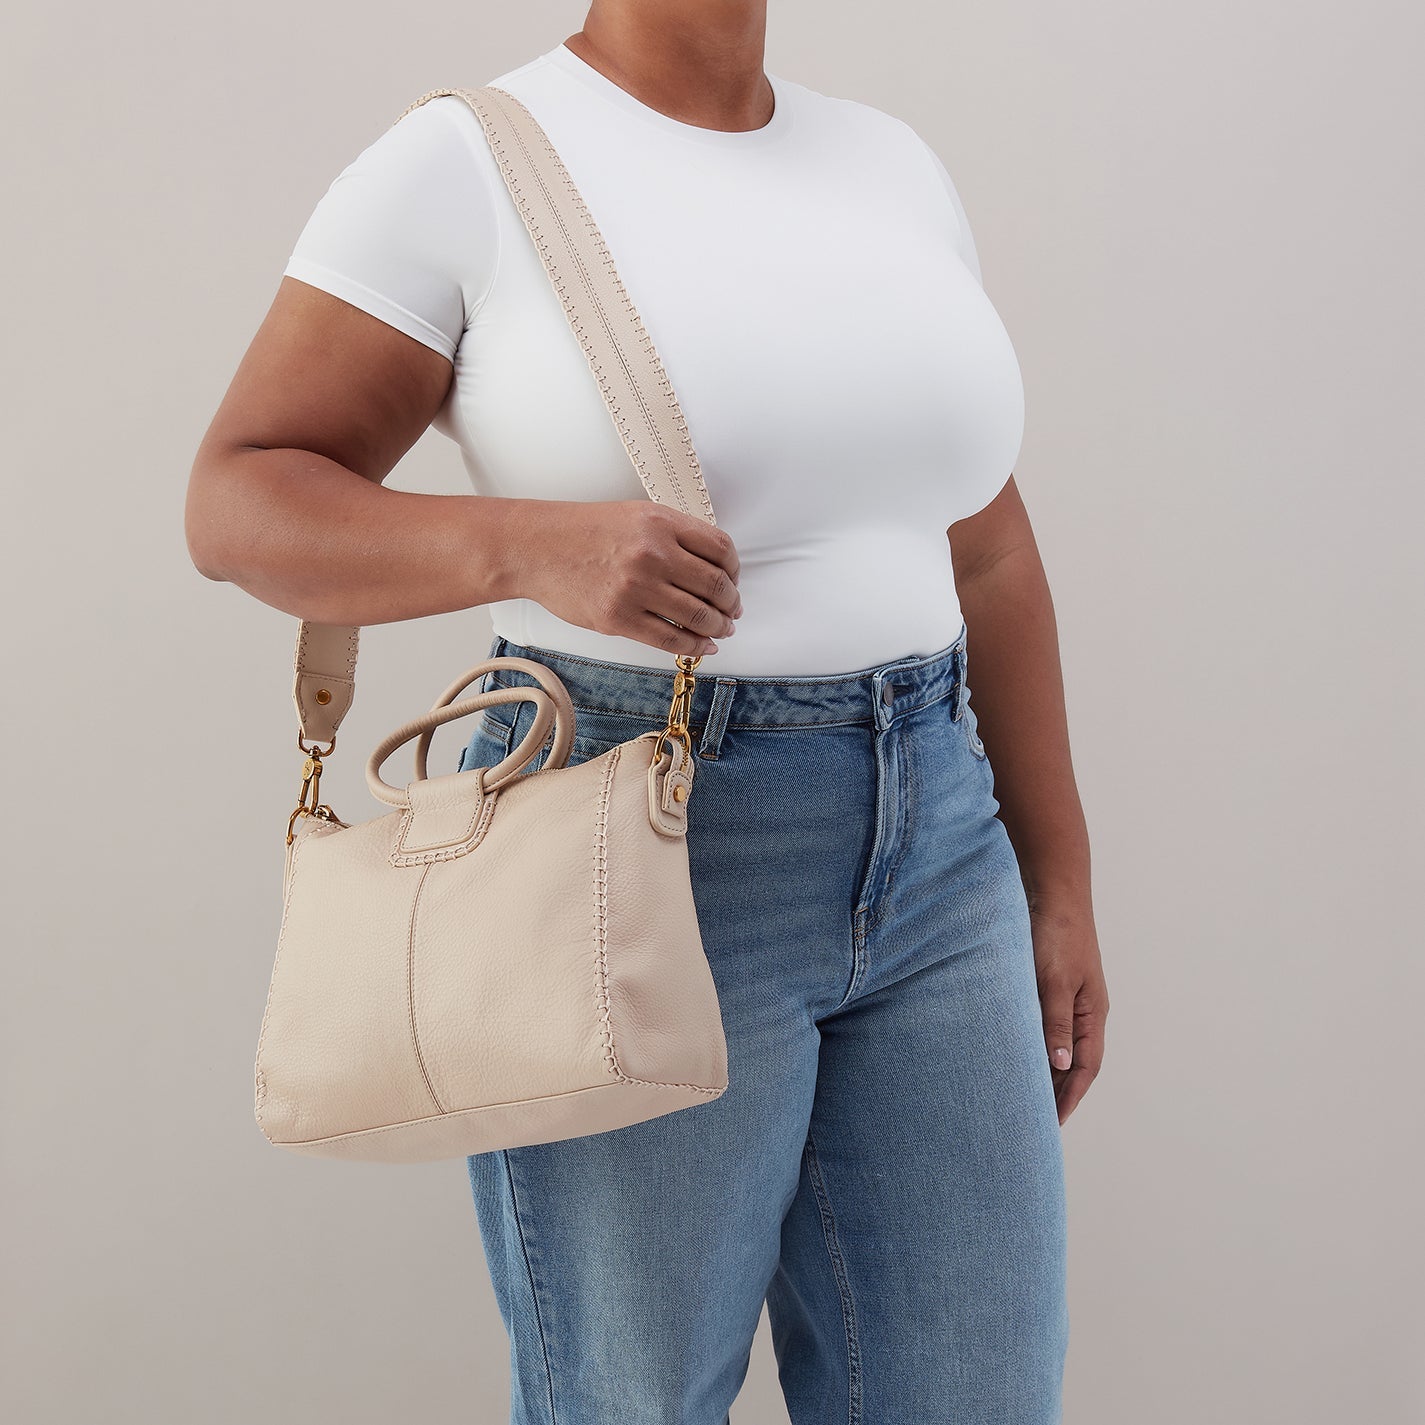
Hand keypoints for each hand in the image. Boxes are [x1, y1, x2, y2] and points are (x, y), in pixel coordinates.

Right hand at [522, 500, 742, 658]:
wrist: (536, 548)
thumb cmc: (584, 531)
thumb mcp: (636, 515)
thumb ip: (675, 534)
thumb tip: (713, 567)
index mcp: (661, 522)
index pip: (721, 548)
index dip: (735, 569)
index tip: (733, 580)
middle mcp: (653, 553)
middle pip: (716, 586)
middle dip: (731, 604)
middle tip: (733, 611)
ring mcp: (636, 588)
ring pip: (698, 616)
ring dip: (718, 628)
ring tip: (721, 630)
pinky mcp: (619, 618)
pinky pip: (671, 639)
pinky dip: (694, 646)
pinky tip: (703, 646)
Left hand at [1027, 892, 1108, 1123]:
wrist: (1052, 891)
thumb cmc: (1057, 934)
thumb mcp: (1055, 982)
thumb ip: (1056, 1023)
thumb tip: (1062, 1067)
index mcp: (1092, 1013)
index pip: (1085, 1068)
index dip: (1069, 1097)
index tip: (1052, 1124)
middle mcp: (1084, 1010)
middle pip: (1074, 1062)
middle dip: (1058, 1091)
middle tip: (1034, 1119)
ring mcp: (1068, 997)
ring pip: (1058, 1044)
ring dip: (1044, 1069)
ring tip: (1022, 1094)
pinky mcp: (1049, 984)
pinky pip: (1044, 1025)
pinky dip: (1033, 1044)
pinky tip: (1013, 1051)